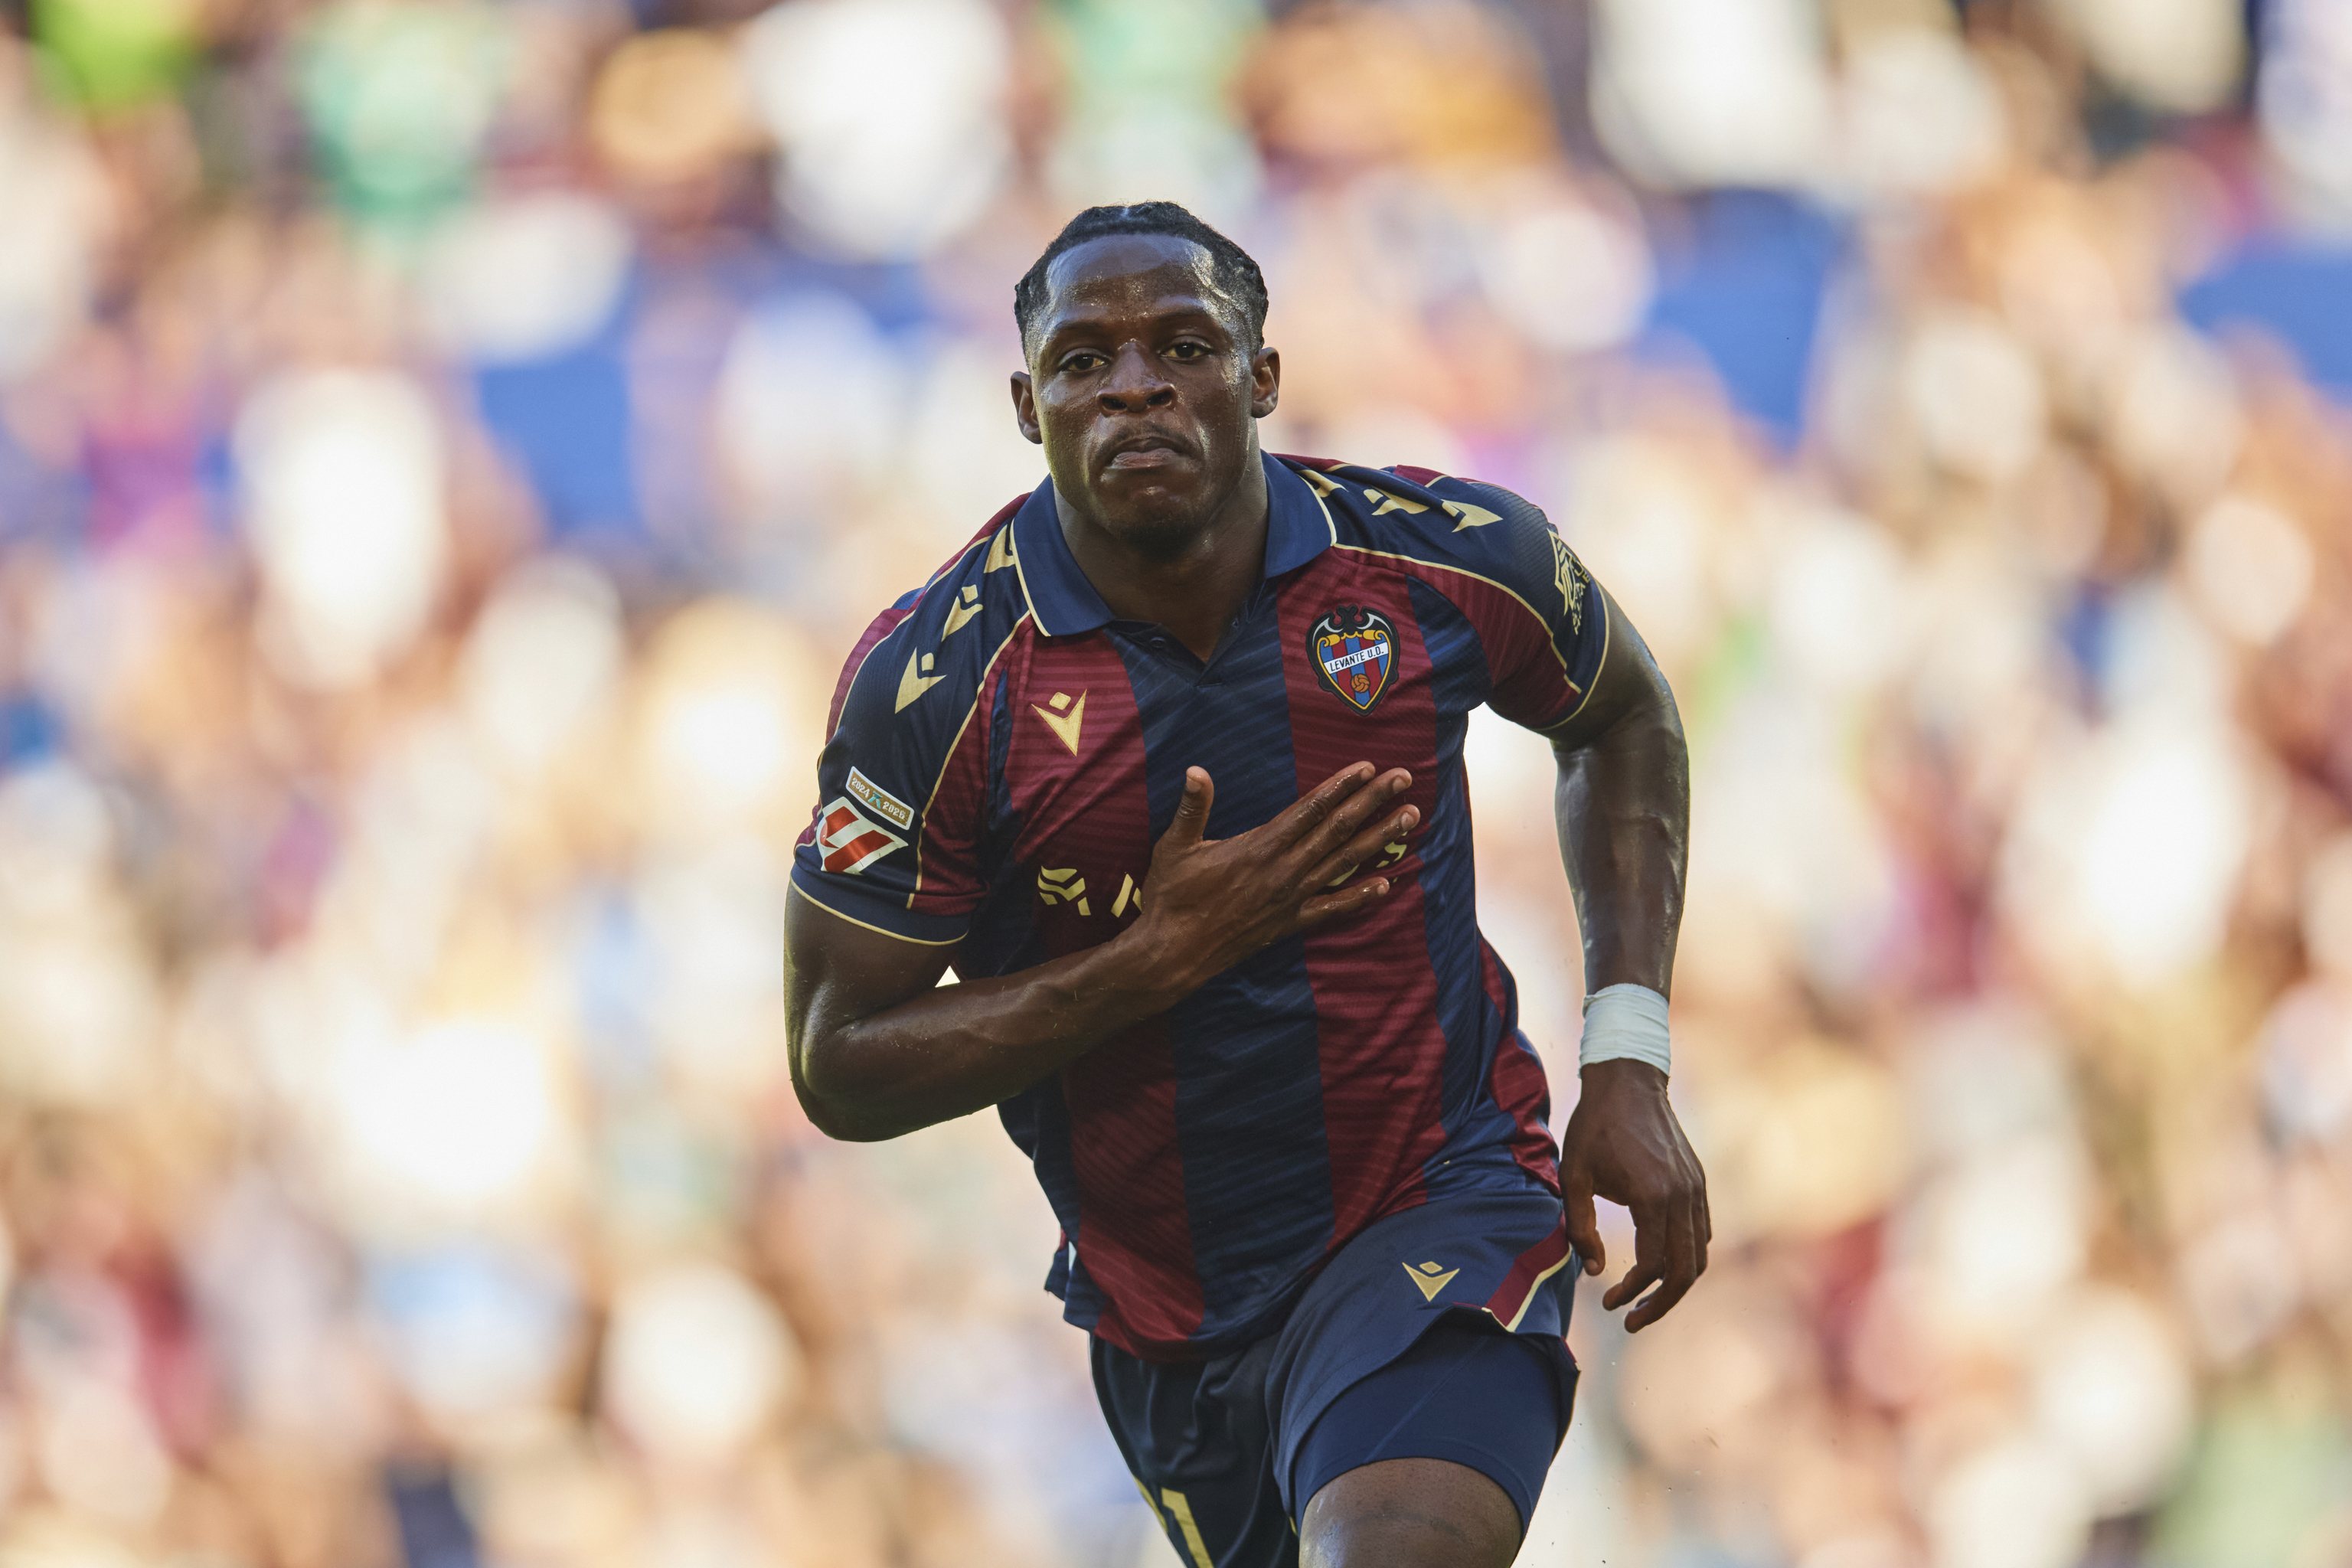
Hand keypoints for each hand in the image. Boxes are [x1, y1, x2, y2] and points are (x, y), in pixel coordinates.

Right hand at [1118, 762, 1417, 997]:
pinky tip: (1386, 886)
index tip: (1367, 767)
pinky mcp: (1291, 923)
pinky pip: (1333, 909)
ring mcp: (1292, 898)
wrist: (1173, 953)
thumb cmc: (1171, 897)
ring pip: (1345, 863)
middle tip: (1404, 779)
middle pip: (1338, 829)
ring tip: (1409, 819)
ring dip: (1379, 839)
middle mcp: (1284, 870)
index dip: (1341, 786)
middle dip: (1373, 801)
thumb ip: (1192, 807)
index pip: (1310, 809)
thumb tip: (1195, 770)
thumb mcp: (1175, 846)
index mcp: (1260, 846)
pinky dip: (1360, 897)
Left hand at [1560, 1057, 1708, 1331]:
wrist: (1628, 1081)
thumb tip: (1596, 1272)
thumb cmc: (1594, 1127)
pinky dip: (1686, 1258)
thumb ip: (1580, 1227)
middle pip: (1686, 1271)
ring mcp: (1697, 1189)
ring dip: (1676, 1286)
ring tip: (1647, 1302)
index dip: (1632, 1293)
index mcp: (1653, 1196)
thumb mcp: (1573, 1176)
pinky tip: (1660, 1266)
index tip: (1609, 1302)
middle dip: (1661, 1305)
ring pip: (1700, 1256)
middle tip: (1633, 1322)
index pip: (1654, 1265)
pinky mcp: (1699, 1183)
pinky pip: (1702, 1233)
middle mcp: (1684, 1196)